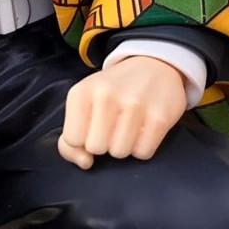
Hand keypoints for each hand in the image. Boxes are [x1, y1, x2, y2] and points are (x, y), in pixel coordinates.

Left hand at [58, 56, 187, 168]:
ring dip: (125, 145)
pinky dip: (144, 146)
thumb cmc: (114, 92)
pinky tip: (145, 127)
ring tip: (131, 125)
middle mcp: (106, 94)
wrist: (155, 66)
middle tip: (115, 124)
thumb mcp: (85, 104)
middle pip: (96, 148)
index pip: (72, 139)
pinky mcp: (159, 117)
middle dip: (105, 142)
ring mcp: (135, 104)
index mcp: (82, 91)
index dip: (84, 138)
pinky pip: (143, 152)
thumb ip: (70, 141)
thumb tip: (86, 162)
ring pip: (120, 153)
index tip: (95, 125)